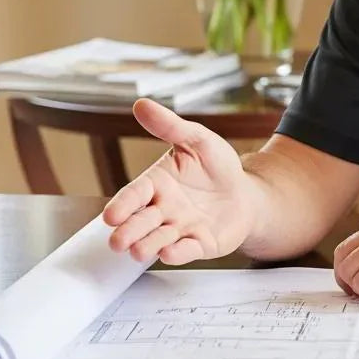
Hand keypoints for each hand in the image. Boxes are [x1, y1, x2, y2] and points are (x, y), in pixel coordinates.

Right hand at [102, 98, 255, 264]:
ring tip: (139, 250)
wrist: (246, 192)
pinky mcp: (198, 245)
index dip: (122, 205)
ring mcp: (178, 229)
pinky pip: (185, 251)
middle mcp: (162, 210)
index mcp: (156, 184)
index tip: (111, 215)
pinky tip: (171, 252)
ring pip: (156, 241)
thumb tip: (141, 104)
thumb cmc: (217, 167)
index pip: (133, 194)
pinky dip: (177, 253)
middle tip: (118, 241)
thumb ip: (170, 126)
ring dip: (147, 246)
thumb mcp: (197, 140)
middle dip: (128, 232)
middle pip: (139, 223)